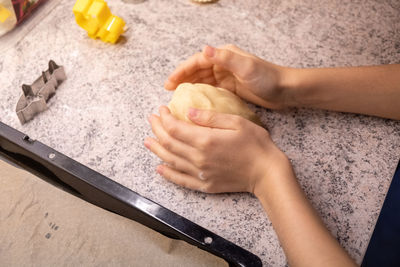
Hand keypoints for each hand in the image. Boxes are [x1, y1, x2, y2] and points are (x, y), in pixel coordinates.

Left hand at [145, 106, 286, 193]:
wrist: (267, 173)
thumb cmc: (256, 144)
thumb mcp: (236, 122)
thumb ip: (210, 117)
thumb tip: (187, 112)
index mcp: (205, 140)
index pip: (174, 128)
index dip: (164, 118)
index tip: (161, 109)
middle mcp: (198, 158)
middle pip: (169, 143)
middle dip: (157, 130)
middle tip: (151, 120)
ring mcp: (200, 173)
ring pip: (170, 161)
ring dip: (157, 150)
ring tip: (148, 141)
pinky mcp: (205, 185)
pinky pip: (181, 180)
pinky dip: (168, 174)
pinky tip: (160, 168)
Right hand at [165, 44, 292, 108]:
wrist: (285, 90)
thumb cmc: (268, 78)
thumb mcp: (246, 67)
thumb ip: (225, 58)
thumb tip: (205, 49)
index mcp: (225, 55)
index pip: (197, 61)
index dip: (182, 71)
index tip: (169, 83)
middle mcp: (224, 63)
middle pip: (197, 70)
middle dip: (182, 79)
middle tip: (168, 91)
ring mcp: (227, 76)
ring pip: (203, 80)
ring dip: (190, 86)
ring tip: (177, 96)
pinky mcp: (231, 87)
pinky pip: (211, 89)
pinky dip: (201, 93)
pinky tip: (194, 101)